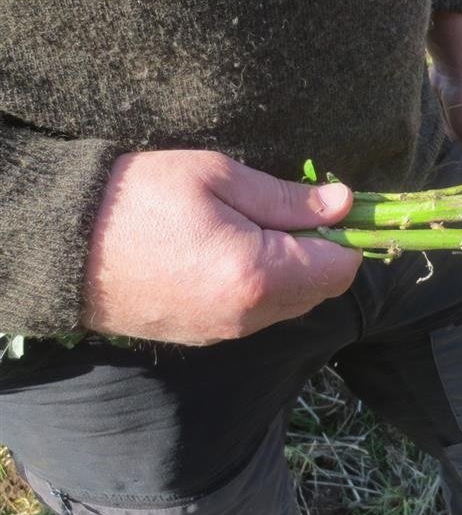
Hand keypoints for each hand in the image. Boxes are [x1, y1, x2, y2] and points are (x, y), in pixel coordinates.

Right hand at [81, 150, 361, 344]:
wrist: (62, 246)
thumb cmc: (138, 198)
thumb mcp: (218, 177)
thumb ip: (288, 198)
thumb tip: (344, 203)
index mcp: (259, 276)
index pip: (340, 269)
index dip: (346, 235)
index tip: (331, 207)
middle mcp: (249, 316)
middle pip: (321, 291)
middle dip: (320, 252)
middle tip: (289, 211)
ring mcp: (225, 333)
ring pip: (290, 305)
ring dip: (291, 270)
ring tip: (253, 227)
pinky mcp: (205, 336)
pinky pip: (257, 314)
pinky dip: (262, 286)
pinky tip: (230, 251)